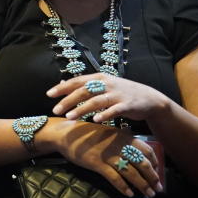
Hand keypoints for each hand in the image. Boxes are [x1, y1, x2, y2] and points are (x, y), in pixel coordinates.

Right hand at [47, 120, 162, 197]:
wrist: (67, 134)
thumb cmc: (87, 133)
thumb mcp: (108, 132)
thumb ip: (122, 137)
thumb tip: (133, 141)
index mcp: (125, 137)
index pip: (147, 151)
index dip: (155, 164)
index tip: (157, 173)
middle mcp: (120, 146)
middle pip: (142, 164)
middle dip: (152, 178)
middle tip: (157, 188)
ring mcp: (109, 155)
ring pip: (131, 173)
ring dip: (142, 185)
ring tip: (148, 194)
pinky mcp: (98, 164)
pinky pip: (115, 178)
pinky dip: (123, 187)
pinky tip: (129, 193)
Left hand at [49, 73, 173, 123]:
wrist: (149, 99)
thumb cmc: (121, 92)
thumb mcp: (103, 85)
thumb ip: (84, 85)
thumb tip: (62, 83)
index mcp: (100, 78)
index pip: (77, 81)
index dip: (63, 87)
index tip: (48, 94)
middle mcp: (107, 84)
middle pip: (84, 91)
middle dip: (68, 100)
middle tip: (55, 110)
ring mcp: (118, 94)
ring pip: (96, 101)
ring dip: (81, 109)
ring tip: (69, 117)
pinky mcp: (127, 105)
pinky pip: (114, 110)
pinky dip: (104, 114)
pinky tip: (94, 120)